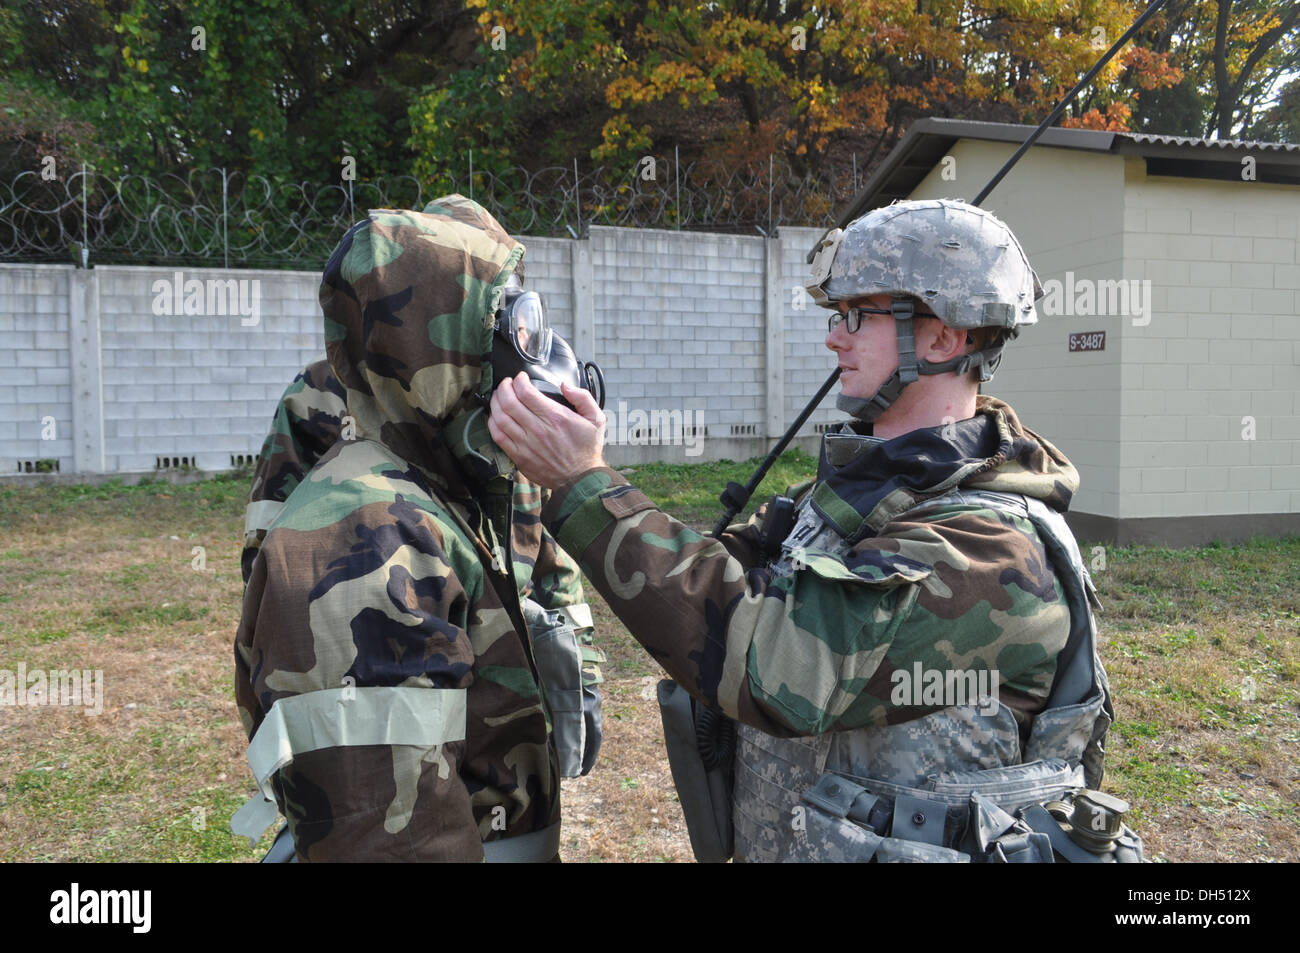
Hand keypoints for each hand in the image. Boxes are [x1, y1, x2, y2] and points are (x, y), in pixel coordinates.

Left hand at [488, 373, 607, 488]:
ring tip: (498, 396)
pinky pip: (498, 436)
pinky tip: (495, 416)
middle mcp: (538, 430)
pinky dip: (492, 422)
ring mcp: (526, 444)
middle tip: (506, 383)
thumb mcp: (596, 419)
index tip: (521, 377)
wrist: (580, 479)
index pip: (526, 392)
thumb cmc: (587, 449)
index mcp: (556, 418)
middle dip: (504, 387)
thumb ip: (583, 397)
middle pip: (509, 402)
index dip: (519, 380)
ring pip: (500, 417)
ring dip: (495, 402)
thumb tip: (565, 386)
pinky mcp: (519, 456)